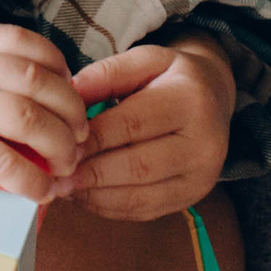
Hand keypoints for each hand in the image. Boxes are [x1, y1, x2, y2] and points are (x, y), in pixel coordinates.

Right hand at [0, 26, 89, 201]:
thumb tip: (44, 108)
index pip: (28, 44)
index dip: (60, 67)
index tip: (71, 90)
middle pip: (39, 81)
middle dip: (70, 110)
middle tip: (80, 135)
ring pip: (29, 117)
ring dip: (59, 145)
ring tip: (66, 164)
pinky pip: (5, 161)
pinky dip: (32, 179)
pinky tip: (41, 191)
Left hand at [61, 34, 237, 219]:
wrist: (215, 99)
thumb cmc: (171, 78)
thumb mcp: (144, 60)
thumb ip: (107, 74)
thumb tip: (68, 96)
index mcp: (192, 100)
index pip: (134, 124)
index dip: (93, 138)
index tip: (59, 143)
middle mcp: (205, 143)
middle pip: (139, 166)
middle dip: (91, 173)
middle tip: (55, 175)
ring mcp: (202, 176)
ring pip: (141, 196)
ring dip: (96, 196)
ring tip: (64, 187)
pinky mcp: (192, 198)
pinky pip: (145, 210)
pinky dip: (109, 208)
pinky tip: (85, 196)